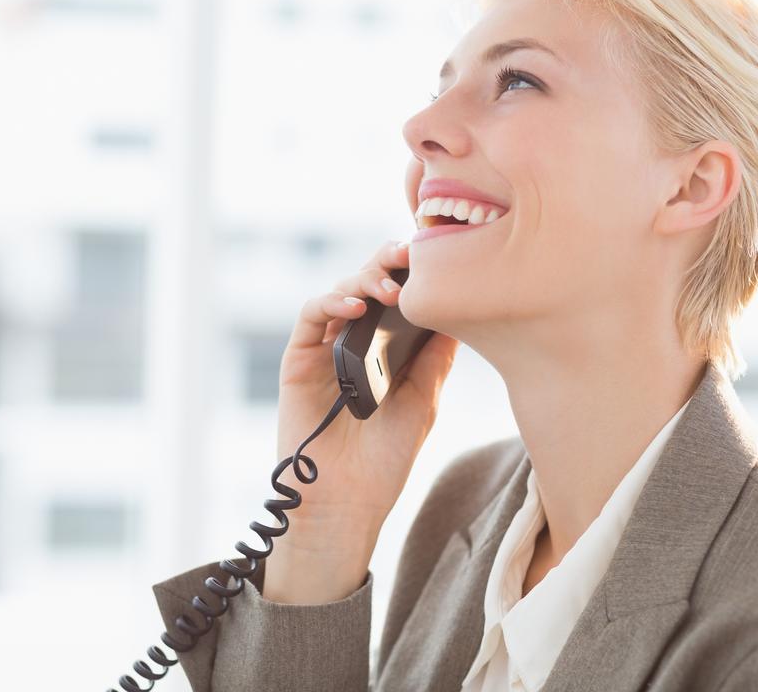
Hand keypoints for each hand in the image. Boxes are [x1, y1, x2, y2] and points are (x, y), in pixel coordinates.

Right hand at [274, 239, 460, 542]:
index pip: (401, 297)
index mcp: (388, 350)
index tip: (438, 253)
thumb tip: (459, 309)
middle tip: (410, 254)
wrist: (346, 504)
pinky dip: (330, 302)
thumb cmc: (384, 461)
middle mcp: (356, 342)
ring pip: (341, 291)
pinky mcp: (298, 360)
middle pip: (370, 285)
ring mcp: (325, 349)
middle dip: (389, 263)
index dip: (415, 272)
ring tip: (388, 288)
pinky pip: (310, 316)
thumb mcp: (423, 401)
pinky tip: (353, 306)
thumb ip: (434, 357)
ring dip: (365, 279)